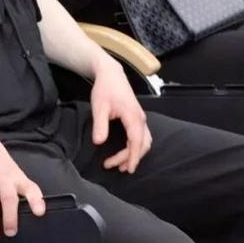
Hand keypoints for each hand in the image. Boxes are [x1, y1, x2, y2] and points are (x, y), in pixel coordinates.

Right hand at [0, 121, 45, 241]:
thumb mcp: (9, 165)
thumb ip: (13, 182)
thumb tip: (16, 205)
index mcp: (15, 174)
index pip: (30, 187)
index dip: (36, 200)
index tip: (39, 212)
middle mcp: (3, 178)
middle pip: (9, 201)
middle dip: (10, 219)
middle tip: (10, 233)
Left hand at [89, 57, 151, 173]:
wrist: (111, 74)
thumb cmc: (105, 88)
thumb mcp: (99, 106)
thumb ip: (100, 125)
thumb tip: (99, 142)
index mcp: (133, 116)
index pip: (136, 141)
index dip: (132, 157)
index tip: (127, 169)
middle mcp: (140, 118)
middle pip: (142, 144)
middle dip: (130, 158)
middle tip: (115, 166)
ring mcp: (141, 118)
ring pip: (145, 141)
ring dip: (135, 154)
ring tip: (122, 165)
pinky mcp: (138, 117)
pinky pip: (142, 136)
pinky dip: (137, 147)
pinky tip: (127, 152)